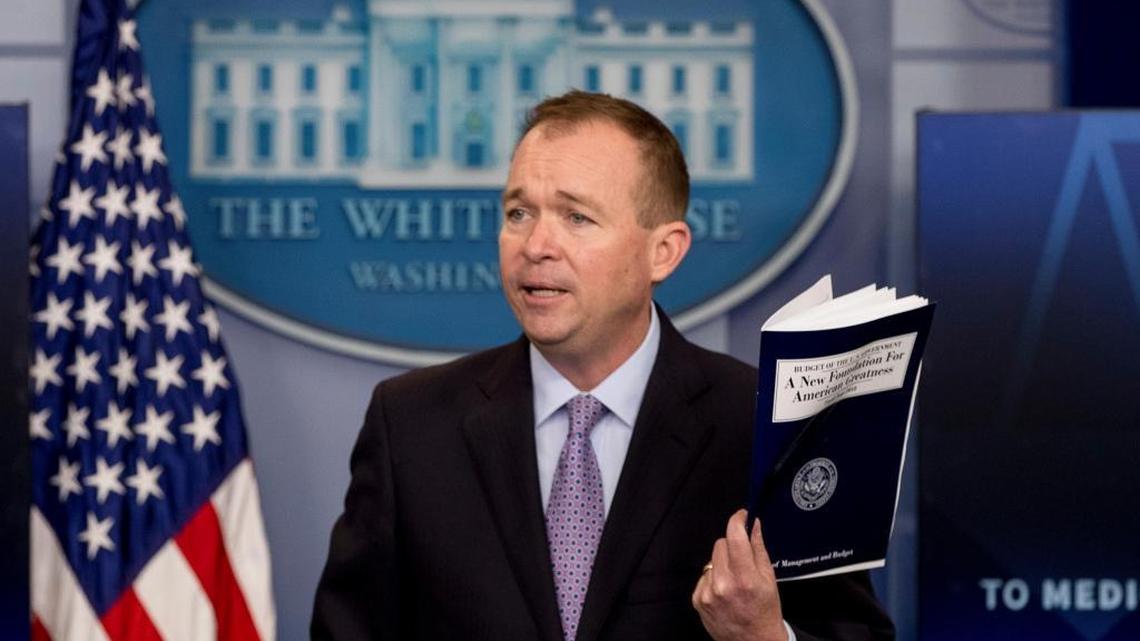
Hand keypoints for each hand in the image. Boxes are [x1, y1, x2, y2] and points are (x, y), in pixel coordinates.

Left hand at [691, 509, 786, 640]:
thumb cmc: (765, 611)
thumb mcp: (769, 579)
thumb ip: (758, 549)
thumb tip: (753, 524)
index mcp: (745, 578)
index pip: (734, 537)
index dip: (737, 520)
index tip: (742, 516)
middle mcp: (723, 585)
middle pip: (721, 543)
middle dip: (732, 545)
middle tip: (743, 558)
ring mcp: (707, 593)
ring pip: (711, 558)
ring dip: (723, 562)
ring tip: (735, 580)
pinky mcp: (697, 599)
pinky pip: (704, 575)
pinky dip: (714, 578)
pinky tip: (724, 590)